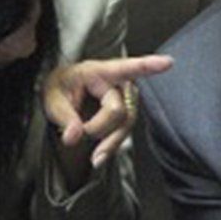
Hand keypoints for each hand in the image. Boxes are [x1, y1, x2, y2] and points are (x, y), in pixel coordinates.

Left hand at [42, 55, 171, 179]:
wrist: (65, 92)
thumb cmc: (62, 87)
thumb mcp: (53, 97)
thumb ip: (64, 117)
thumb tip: (73, 137)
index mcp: (100, 71)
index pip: (126, 67)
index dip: (149, 65)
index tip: (168, 62)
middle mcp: (120, 82)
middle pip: (119, 110)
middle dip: (99, 127)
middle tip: (75, 133)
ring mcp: (127, 97)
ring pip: (127, 123)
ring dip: (110, 141)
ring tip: (94, 157)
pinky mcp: (128, 112)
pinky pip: (125, 130)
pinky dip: (113, 144)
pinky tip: (100, 156)